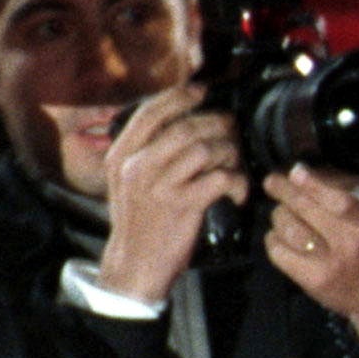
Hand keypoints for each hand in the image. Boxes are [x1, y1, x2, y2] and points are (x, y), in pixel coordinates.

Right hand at [97, 83, 245, 303]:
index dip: (180, 97)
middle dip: (215, 124)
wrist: (135, 265)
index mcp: (121, 156)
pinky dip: (236, 181)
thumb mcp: (125, 183)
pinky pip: (220, 178)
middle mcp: (137, 167)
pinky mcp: (183, 205)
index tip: (201, 92)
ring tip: (233, 161)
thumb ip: (143, 153)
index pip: (151, 113)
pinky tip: (237, 189)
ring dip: (229, 152)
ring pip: (206, 149)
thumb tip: (177, 124)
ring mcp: (160, 185)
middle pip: (185, 127)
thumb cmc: (137, 223)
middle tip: (230, 129)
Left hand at [263, 164, 358, 354]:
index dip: (311, 184)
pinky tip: (277, 235)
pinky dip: (273, 240)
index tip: (295, 171)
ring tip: (280, 210)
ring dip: (278, 215)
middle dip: (283, 191)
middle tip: (272, 182)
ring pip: (289, 228)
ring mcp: (331, 264)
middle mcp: (352, 242)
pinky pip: (280, 253)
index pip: (338, 199)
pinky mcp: (315, 282)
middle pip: (305, 209)